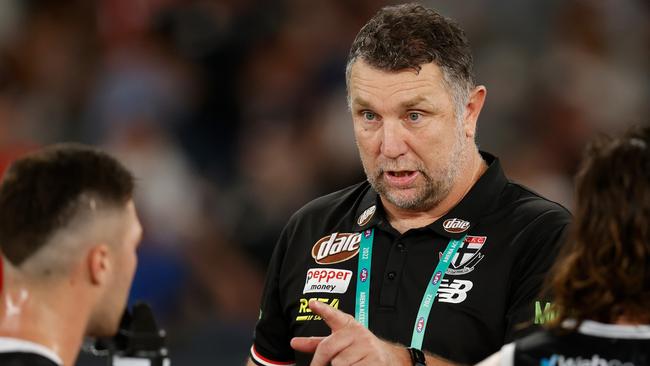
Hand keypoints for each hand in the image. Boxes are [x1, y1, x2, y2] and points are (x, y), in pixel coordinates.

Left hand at [290, 300, 409, 365]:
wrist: (387, 359)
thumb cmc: (358, 351)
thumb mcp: (339, 344)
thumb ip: (316, 343)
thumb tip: (294, 342)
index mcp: (347, 326)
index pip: (334, 315)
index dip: (323, 309)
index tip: (312, 303)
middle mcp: (357, 333)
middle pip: (327, 349)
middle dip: (321, 362)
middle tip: (323, 365)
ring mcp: (366, 346)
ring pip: (338, 364)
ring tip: (351, 363)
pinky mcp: (374, 360)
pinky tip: (358, 365)